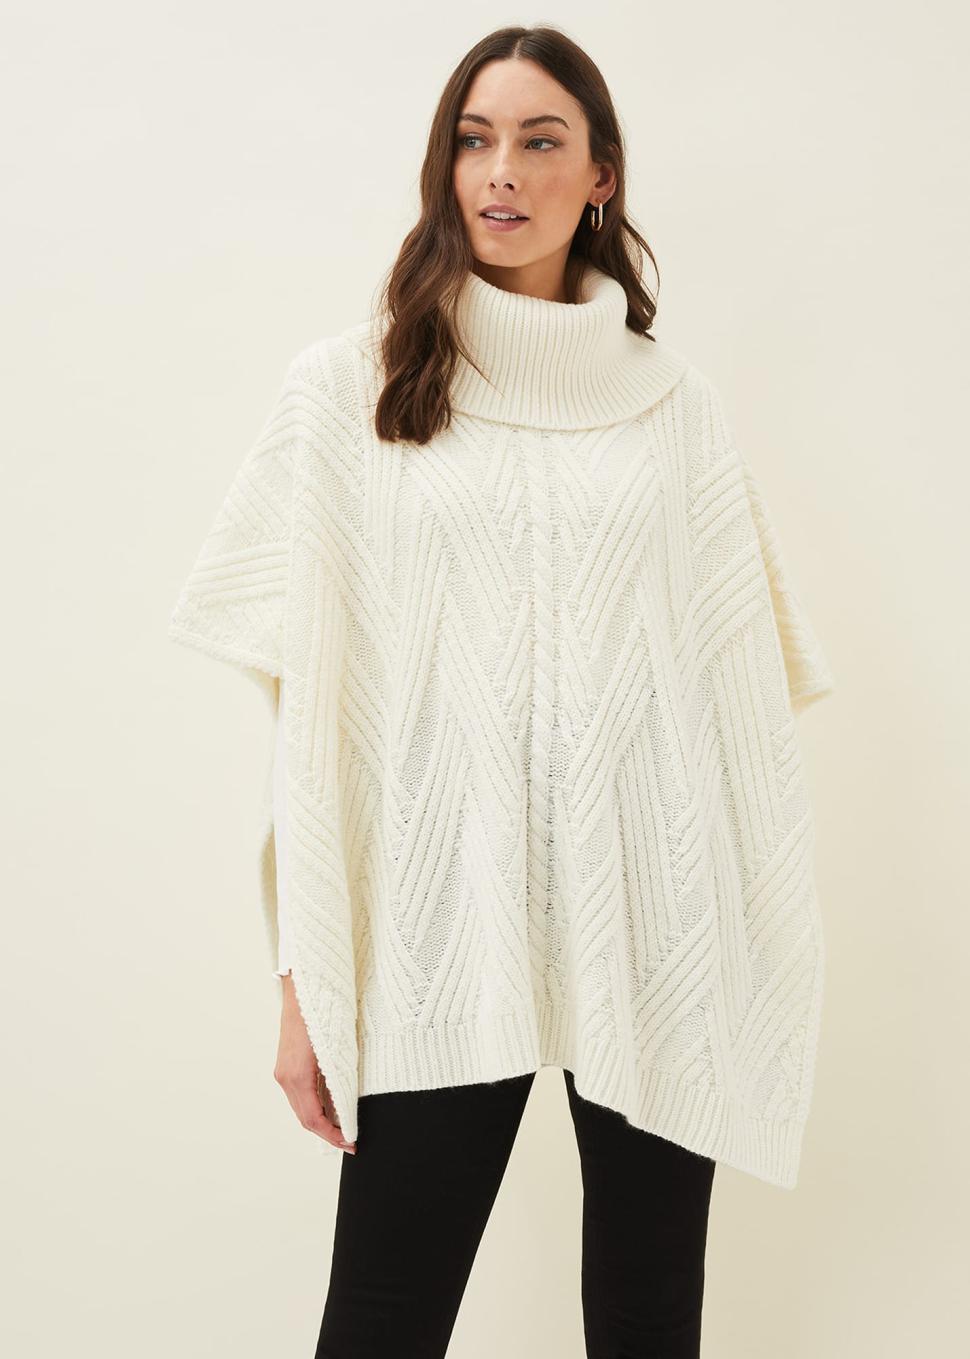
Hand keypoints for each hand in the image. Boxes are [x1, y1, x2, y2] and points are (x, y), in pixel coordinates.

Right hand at [274, 974, 355, 1152]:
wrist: (302, 990)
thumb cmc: (322, 1015)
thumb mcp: (336, 1051)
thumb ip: (338, 1082)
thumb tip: (346, 1110)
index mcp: (298, 1076)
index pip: (314, 1119)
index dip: (333, 1135)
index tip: (351, 1143)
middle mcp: (285, 1078)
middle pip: (305, 1119)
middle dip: (328, 1134)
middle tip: (350, 1141)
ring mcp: (282, 1072)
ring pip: (301, 1109)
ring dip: (321, 1122)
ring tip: (343, 1128)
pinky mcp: (285, 1066)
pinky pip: (299, 1096)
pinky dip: (314, 1107)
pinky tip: (331, 1109)